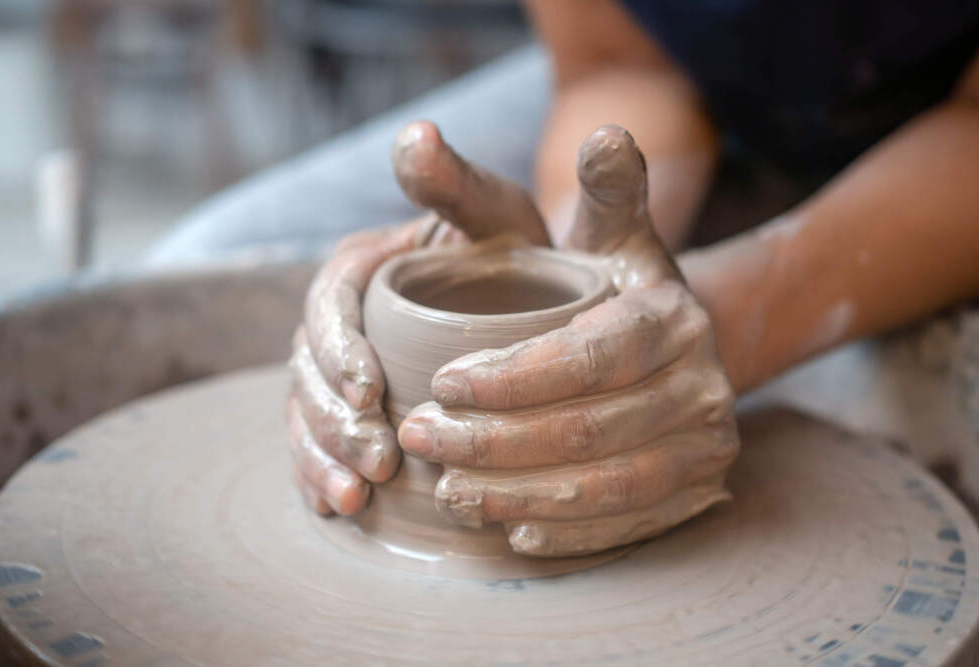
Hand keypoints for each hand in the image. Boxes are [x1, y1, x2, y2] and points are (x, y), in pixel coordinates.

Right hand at [288, 121, 551, 515]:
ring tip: (356, 497)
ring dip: (323, 455)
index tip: (373, 393)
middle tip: (376, 461)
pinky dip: (321, 472)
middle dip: (334, 418)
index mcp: (364, 267)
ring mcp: (340, 366)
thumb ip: (454, 183)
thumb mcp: (494, 213)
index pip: (330, 304)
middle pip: (310, 368)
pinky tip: (339, 507)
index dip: (340, 350)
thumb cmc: (515, 254)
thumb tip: (415, 134)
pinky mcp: (350, 407)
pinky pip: (317, 440)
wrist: (531, 295)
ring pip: (306, 410)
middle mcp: (341, 317)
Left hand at [398, 126, 739, 555]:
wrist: (673, 341)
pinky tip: (512, 532)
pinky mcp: (701, 488)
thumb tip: (607, 130)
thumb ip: (602, 187)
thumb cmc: (615, 284)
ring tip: (450, 491)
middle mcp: (704, 381)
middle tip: (421, 441)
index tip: (439, 386)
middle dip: (493, 442)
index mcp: (670, 315)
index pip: (585, 356)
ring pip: (608, 487)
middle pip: (589, 429)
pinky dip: (570, 535)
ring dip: (520, 495)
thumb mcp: (608, 229)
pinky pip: (633, 524)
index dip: (509, 378)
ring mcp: (710, 442)